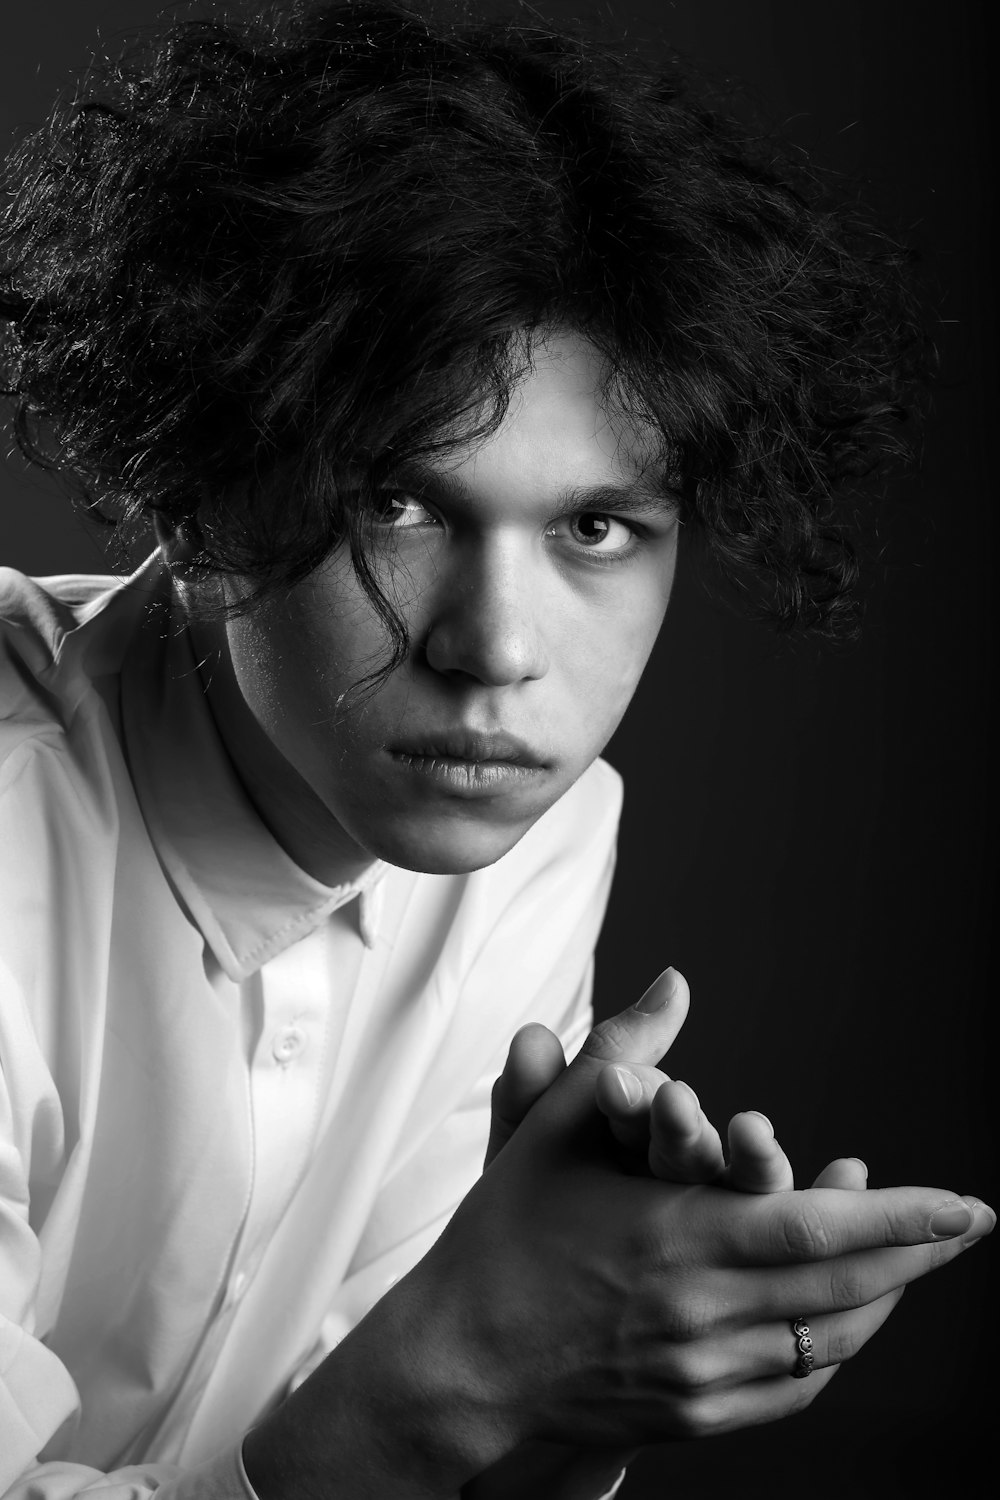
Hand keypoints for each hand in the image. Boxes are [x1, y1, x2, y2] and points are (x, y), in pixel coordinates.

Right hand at [413, 973, 993, 1458]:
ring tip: (912, 1262)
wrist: (459, 1357)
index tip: (966, 1204)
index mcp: (676, 1235)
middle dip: (918, 1255)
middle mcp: (701, 1312)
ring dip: (881, 1299)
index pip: (821, 1228)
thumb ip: (625, 1050)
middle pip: (846, 1289)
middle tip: (967, 1227)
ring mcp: (702, 1374)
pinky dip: (833, 1352)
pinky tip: (843, 1319)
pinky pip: (794, 1390)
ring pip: (828, 1344)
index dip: (904, 1219)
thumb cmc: (505, 1234)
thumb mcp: (555, 1127)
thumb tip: (675, 981)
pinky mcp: (694, 1415)